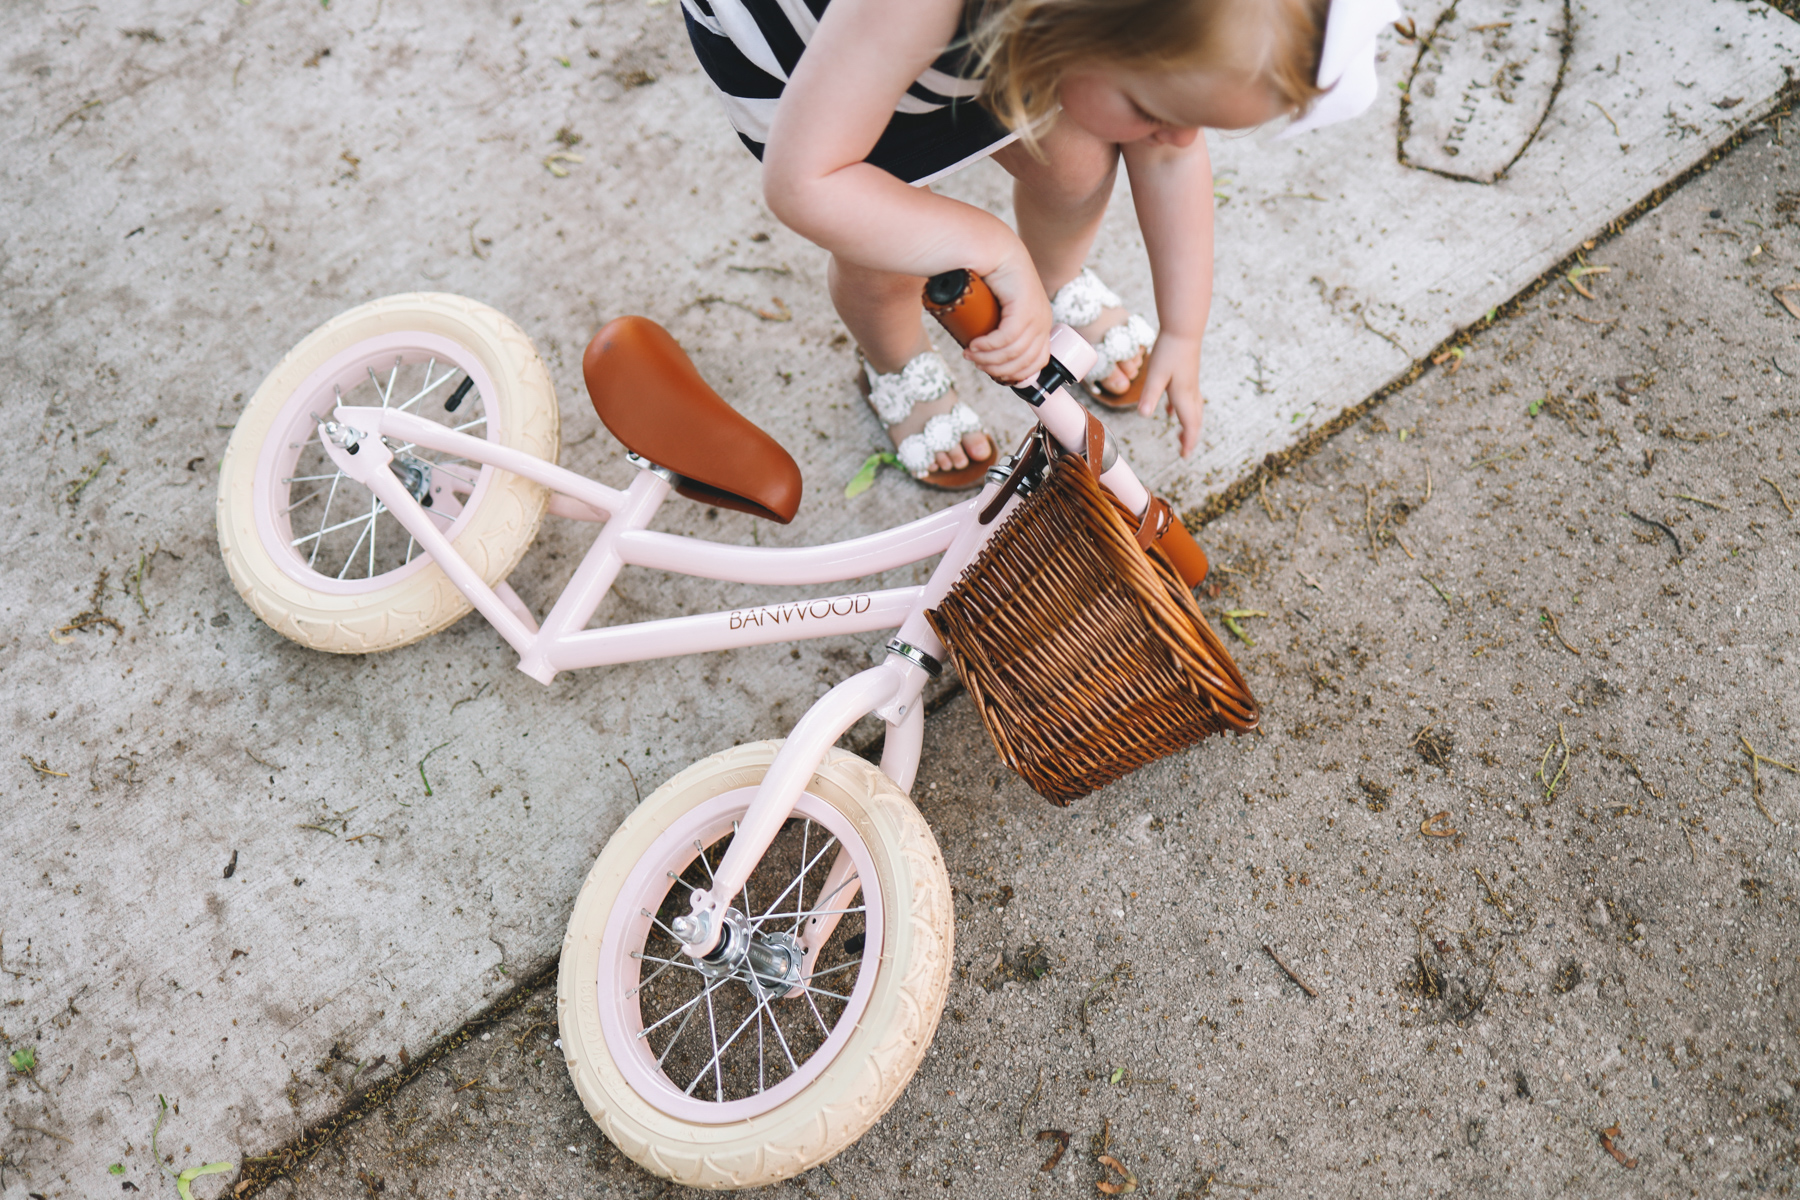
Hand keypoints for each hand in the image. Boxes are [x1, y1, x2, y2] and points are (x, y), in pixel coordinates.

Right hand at [962, 256, 1051, 385]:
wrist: (996, 250)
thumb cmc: (994, 282)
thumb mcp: (1001, 312)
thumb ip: (1000, 331)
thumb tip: (985, 356)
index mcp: (1041, 325)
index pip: (1036, 363)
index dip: (1014, 374)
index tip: (991, 372)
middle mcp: (1043, 322)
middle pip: (1024, 362)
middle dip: (996, 369)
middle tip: (975, 362)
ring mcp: (1037, 315)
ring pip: (1014, 352)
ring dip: (989, 358)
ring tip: (970, 353)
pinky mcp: (1025, 308)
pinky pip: (1008, 338)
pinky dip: (990, 346)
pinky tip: (975, 345)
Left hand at [1135, 331, 1204, 456]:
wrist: (1183, 329)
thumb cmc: (1169, 350)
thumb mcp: (1156, 374)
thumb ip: (1150, 395)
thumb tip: (1144, 415)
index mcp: (1183, 395)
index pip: (1189, 424)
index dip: (1188, 441)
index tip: (1184, 456)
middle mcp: (1190, 392)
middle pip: (1195, 420)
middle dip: (1190, 437)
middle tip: (1184, 451)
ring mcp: (1191, 384)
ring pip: (1193, 410)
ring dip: (1189, 425)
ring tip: (1180, 436)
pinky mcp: (1188, 376)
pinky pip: (1187, 399)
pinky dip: (1181, 410)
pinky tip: (1171, 410)